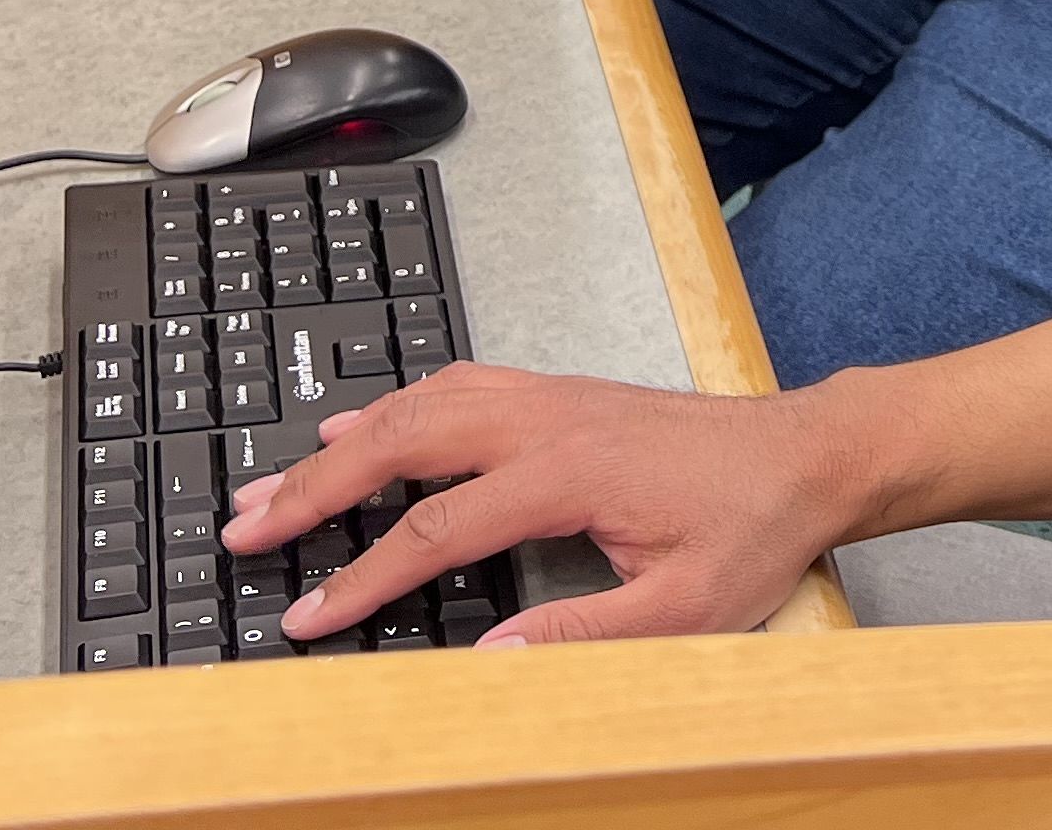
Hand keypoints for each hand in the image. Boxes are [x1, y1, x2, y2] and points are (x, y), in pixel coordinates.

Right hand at [222, 364, 858, 647]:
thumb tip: (485, 664)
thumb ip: (582, 636)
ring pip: (422, 403)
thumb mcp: (684, 610)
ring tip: (276, 480)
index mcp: (569, 472)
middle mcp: (549, 420)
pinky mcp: (561, 395)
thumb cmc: (753, 527)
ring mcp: (552, 398)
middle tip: (245, 525)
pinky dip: (398, 404)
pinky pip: (458, 386)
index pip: (436, 528)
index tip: (307, 614)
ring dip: (343, 441)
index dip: (361, 575)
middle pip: (403, 442)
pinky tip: (363, 422)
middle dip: (315, 488)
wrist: (807, 456)